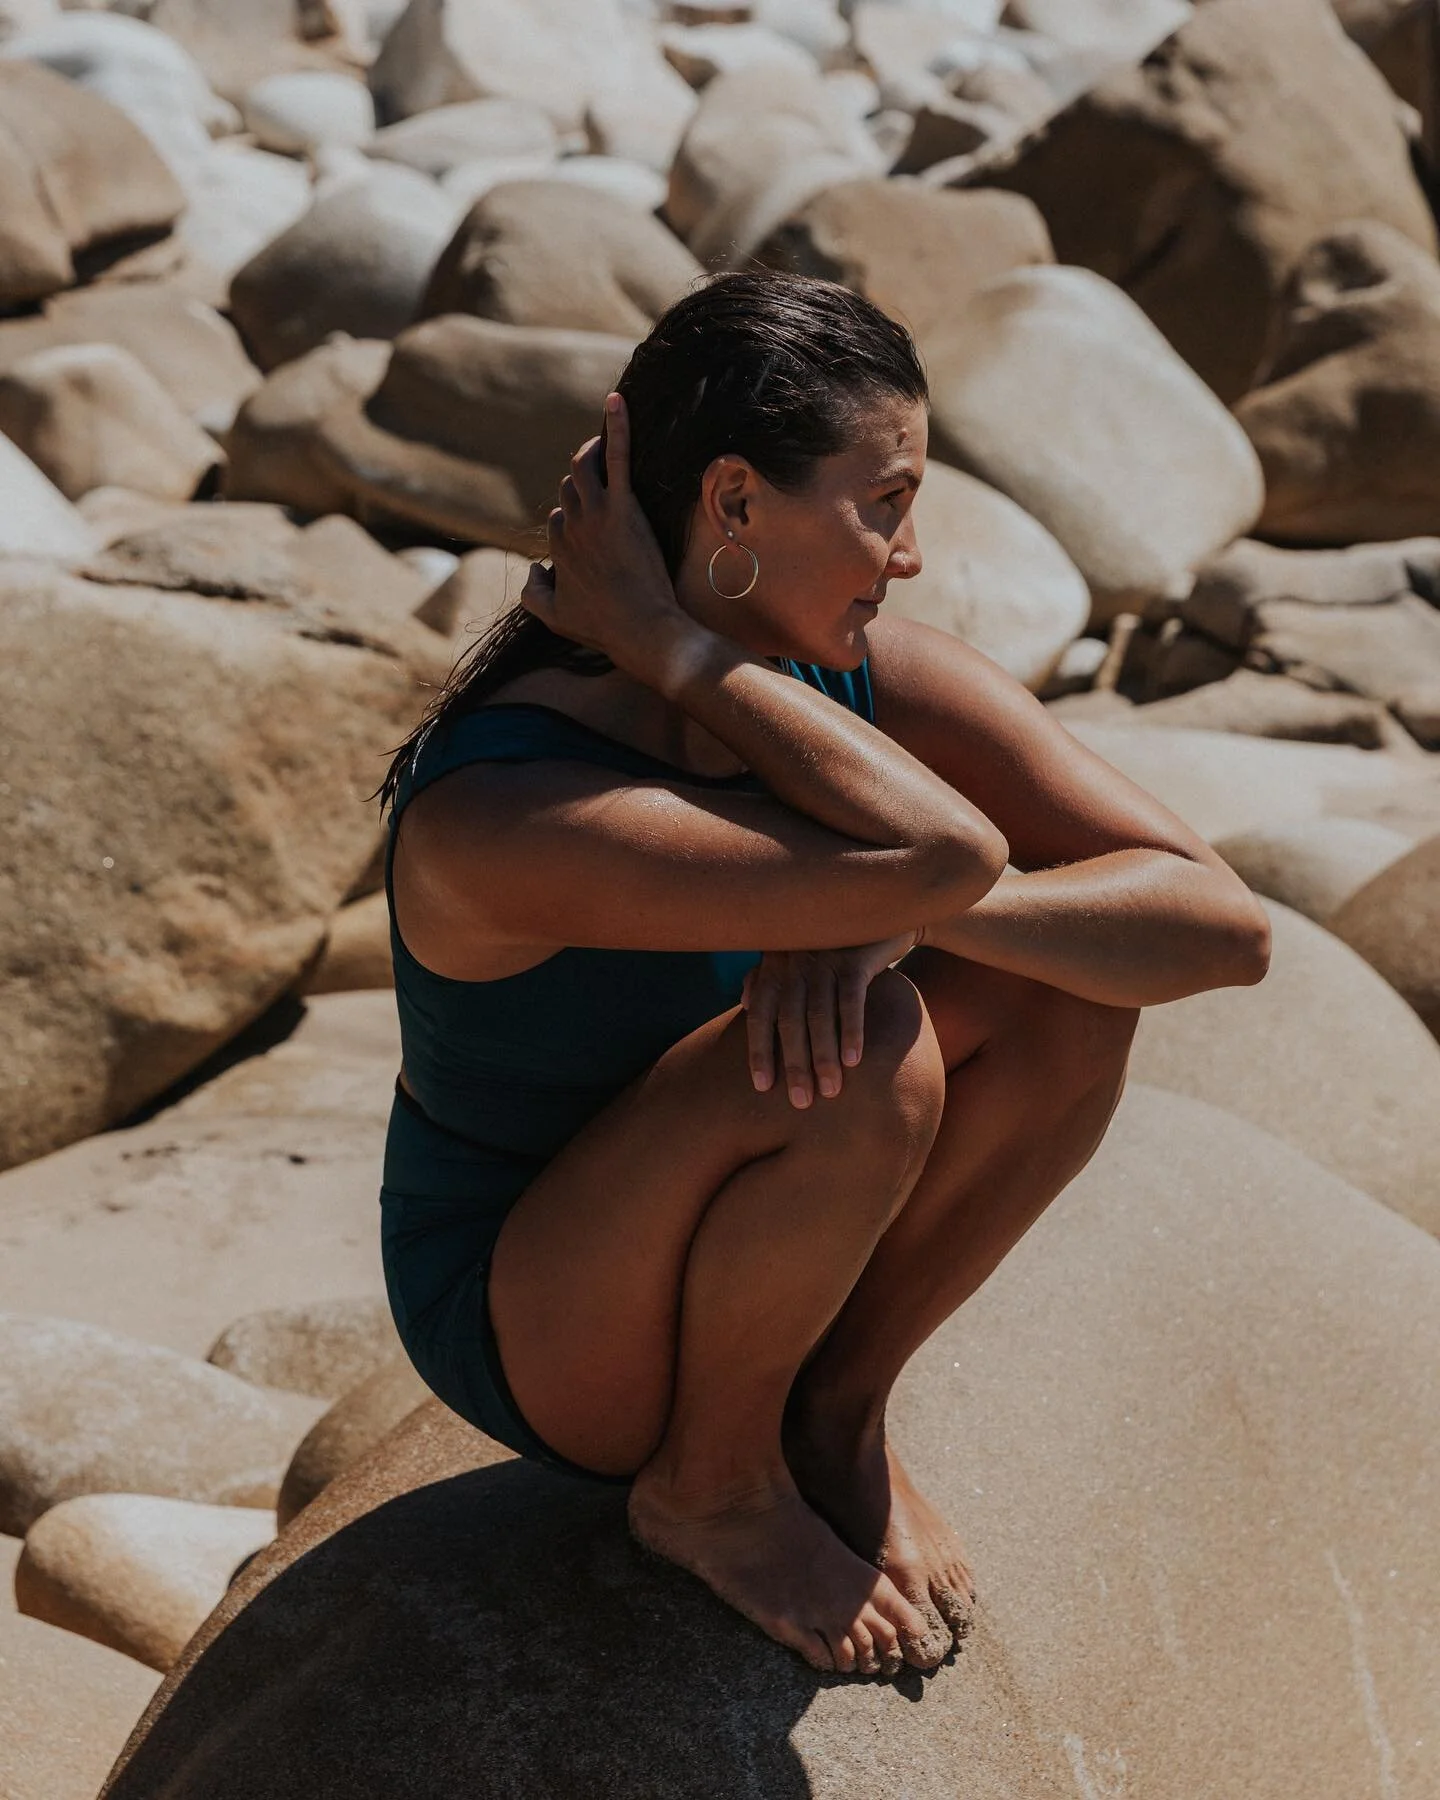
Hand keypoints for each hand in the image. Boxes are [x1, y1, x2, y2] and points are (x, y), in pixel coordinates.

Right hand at [520, 393, 688, 677]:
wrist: (641, 629)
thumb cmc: (602, 628)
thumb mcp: (555, 619)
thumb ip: (532, 595)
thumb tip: (533, 569)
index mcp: (558, 548)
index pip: (559, 517)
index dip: (573, 519)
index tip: (593, 527)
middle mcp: (572, 525)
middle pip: (570, 489)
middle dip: (582, 483)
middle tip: (605, 483)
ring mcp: (596, 513)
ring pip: (584, 467)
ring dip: (591, 451)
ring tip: (603, 445)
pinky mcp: (623, 507)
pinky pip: (617, 457)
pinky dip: (617, 426)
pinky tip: (618, 401)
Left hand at [742, 929, 924, 1108]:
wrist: (877, 914)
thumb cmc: (830, 946)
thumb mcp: (796, 957)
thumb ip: (768, 977)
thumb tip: (745, 1004)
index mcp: (775, 967)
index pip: (760, 1014)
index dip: (759, 1051)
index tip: (762, 1087)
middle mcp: (794, 962)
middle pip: (788, 1020)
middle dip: (794, 1063)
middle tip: (800, 1101)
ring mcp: (824, 958)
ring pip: (818, 1014)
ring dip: (823, 1055)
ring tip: (830, 1090)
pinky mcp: (855, 958)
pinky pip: (851, 1000)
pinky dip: (851, 1031)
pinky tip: (854, 1060)